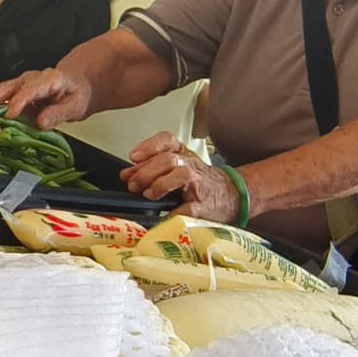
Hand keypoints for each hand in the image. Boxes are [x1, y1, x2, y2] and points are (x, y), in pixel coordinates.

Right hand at [0, 67, 93, 128]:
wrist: (76, 87)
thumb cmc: (76, 95)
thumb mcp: (75, 106)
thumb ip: (58, 114)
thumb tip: (41, 122)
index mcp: (50, 80)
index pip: (32, 89)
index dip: (19, 101)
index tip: (10, 114)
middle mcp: (33, 79)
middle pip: (10, 86)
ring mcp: (22, 85)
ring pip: (2, 90)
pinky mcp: (15, 93)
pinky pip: (1, 98)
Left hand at [123, 135, 238, 219]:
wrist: (231, 196)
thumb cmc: (200, 182)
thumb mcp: (176, 169)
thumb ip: (150, 169)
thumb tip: (126, 174)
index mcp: (183, 154)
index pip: (167, 140)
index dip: (149, 146)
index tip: (134, 157)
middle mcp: (191, 165)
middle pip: (168, 159)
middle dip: (146, 172)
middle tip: (133, 185)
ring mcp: (199, 184)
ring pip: (180, 174)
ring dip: (160, 184)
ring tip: (149, 194)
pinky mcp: (203, 205)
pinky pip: (188, 208)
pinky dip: (173, 212)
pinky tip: (163, 215)